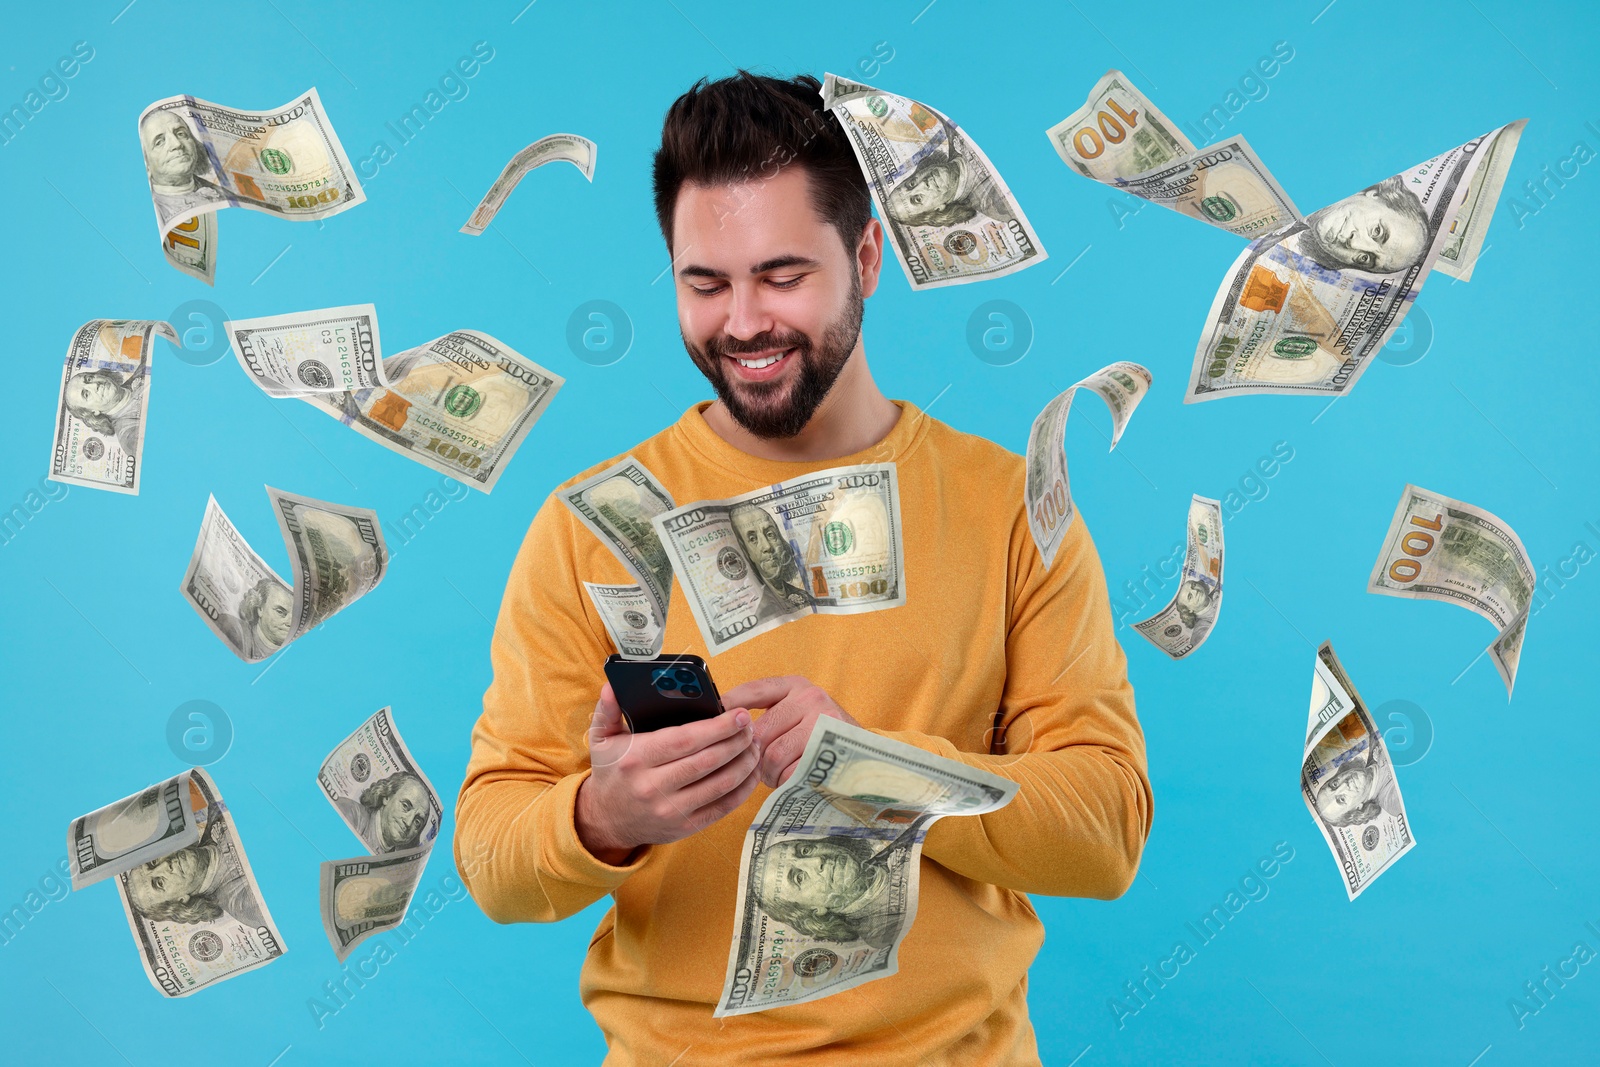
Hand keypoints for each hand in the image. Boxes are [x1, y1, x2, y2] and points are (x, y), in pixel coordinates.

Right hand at [575, 684, 761, 862]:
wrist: (606, 821)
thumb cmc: (611, 773)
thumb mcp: (601, 739)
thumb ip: (607, 710)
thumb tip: (612, 686)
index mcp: (637, 759)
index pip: (685, 740)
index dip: (717, 727)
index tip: (738, 713)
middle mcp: (654, 787)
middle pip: (708, 760)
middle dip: (736, 741)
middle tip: (751, 726)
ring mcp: (672, 810)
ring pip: (721, 784)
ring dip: (745, 763)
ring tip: (755, 745)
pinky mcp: (686, 827)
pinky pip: (723, 807)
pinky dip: (743, 789)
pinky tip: (751, 772)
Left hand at [721, 675, 860, 787]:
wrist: (864, 753)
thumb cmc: (818, 734)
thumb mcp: (795, 712)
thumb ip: (766, 714)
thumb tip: (719, 725)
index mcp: (794, 685)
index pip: (752, 691)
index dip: (729, 707)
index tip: (712, 722)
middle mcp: (810, 697)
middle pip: (759, 731)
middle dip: (752, 755)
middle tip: (754, 766)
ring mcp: (823, 722)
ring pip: (773, 754)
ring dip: (768, 772)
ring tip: (774, 774)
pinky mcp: (831, 749)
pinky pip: (791, 772)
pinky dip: (785, 782)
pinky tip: (790, 779)